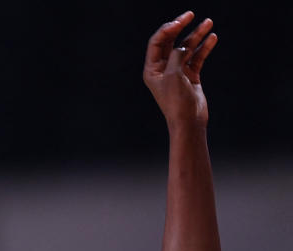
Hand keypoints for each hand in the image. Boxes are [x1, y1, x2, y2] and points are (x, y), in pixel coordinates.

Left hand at [143, 11, 216, 126]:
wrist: (189, 121)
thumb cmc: (177, 102)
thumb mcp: (173, 76)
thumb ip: (176, 56)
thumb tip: (183, 44)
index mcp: (152, 69)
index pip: (157, 43)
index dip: (168, 29)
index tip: (181, 21)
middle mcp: (163, 69)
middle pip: (170, 42)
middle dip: (181, 27)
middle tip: (191, 14)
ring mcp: (177, 71)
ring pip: (187, 48)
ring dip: (197, 35)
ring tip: (209, 23)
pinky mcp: (190, 76)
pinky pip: (197, 57)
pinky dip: (204, 47)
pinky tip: (212, 38)